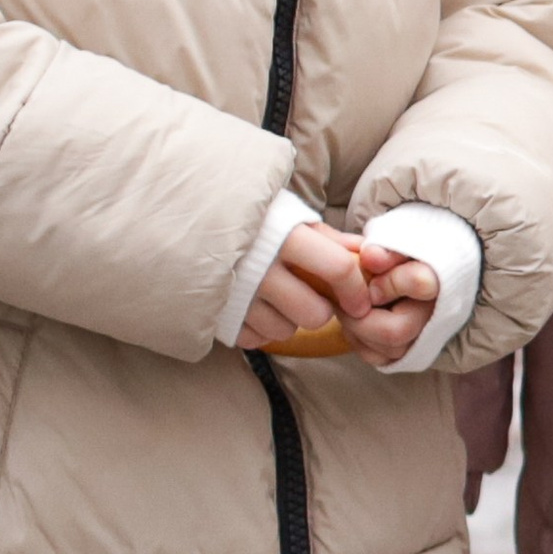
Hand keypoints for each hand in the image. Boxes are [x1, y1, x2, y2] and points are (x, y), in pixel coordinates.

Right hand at [238, 218, 440, 366]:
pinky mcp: (220, 317)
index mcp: (284, 236)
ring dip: (290, 319)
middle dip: (321, 309)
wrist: (186, 222)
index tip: (361, 299)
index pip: (339, 269)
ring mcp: (238, 297)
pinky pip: (258, 338)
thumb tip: (365, 252)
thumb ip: (327, 237)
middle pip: (316, 313)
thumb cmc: (248, 219)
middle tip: (311, 295)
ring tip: (278, 297)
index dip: (356, 288)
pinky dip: (261, 327)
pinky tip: (255, 306)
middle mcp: (261, 269)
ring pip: (287, 330)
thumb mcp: (287, 215)